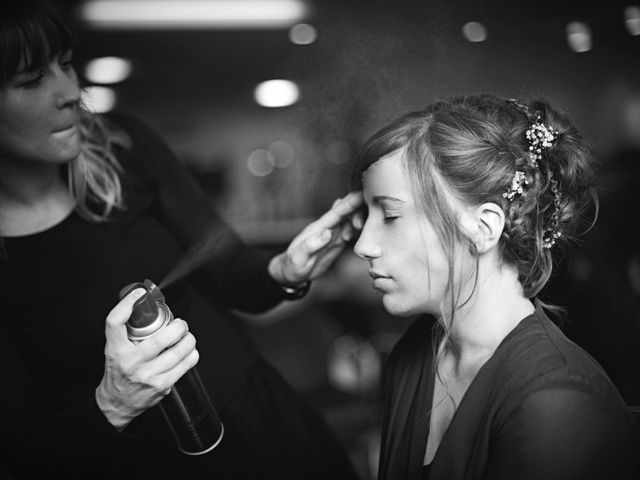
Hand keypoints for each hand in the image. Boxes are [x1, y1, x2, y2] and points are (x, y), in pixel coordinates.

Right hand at [95, 289, 198, 430]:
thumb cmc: (119, 371)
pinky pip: (184, 365)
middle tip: (180, 324)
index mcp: (116, 350)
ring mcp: (147, 375)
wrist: (117, 403)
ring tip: (187, 336)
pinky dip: (191, 354)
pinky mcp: (161, 386)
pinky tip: (189, 351)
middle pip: (161, 338)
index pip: (115, 322)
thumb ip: (126, 330)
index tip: (139, 294)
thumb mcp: (114, 348)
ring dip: (189, 340)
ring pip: (178, 352)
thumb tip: (143, 303)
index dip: (127, 304)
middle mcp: (131, 362)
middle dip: (178, 327)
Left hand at [268, 191, 363, 286]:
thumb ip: (311, 245)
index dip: (349, 203)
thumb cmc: (293, 265)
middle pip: (346, 212)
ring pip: (351, 220)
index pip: (336, 213)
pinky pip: (352, 231)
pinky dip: (360, 228)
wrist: (292, 273)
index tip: (361, 194)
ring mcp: (334, 234)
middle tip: (364, 219)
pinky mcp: (338, 242)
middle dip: (358, 209)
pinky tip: (366, 231)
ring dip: (360, 219)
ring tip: (363, 226)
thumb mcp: (299, 257)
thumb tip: (327, 233)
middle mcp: (328, 228)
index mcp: (318, 228)